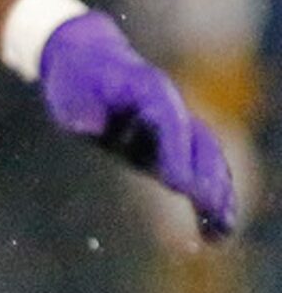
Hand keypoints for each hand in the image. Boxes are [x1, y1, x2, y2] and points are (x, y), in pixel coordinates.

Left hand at [38, 11, 236, 238]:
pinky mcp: (170, 145)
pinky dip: (210, 196)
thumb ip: (85, 112)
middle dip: (206, 179)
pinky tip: (213, 230)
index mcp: (147, 89)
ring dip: (218, 194)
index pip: (169, 123)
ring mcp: (175, 126)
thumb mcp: (72, 94)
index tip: (179, 186)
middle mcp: (170, 108)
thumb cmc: (76, 78)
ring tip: (220, 232)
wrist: (88, 60)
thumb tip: (91, 128)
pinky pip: (199, 169)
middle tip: (210, 212)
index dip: (176, 155)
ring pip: (208, 160)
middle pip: (199, 145)